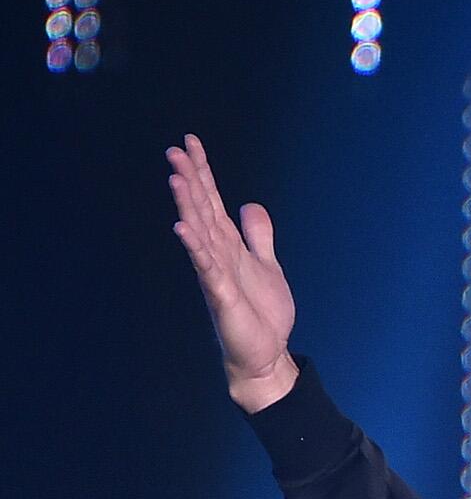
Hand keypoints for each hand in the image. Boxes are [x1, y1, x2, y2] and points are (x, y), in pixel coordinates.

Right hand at [166, 132, 298, 411]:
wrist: (266, 356)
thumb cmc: (262, 314)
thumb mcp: (267, 266)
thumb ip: (258, 236)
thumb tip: (249, 205)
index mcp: (229, 245)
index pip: (212, 201)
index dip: (202, 172)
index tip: (191, 142)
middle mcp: (218, 255)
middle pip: (201, 210)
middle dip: (190, 180)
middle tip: (175, 150)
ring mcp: (217, 274)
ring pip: (199, 233)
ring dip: (188, 205)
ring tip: (176, 178)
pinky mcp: (221, 295)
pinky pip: (206, 267)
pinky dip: (195, 247)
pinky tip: (184, 228)